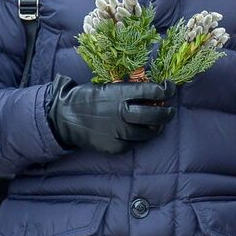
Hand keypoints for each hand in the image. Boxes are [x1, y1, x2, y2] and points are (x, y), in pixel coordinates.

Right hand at [46, 74, 174, 153]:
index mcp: (120, 94)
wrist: (65, 118)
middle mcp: (122, 114)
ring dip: (156, 128)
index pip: (152, 91)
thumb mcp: (107, 87)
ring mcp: (119, 133)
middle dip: (167, 113)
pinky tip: (135, 133)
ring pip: (148, 133)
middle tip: (170, 111)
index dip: (166, 89)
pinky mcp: (116, 148)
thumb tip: (153, 92)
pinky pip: (134, 144)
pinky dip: (137, 139)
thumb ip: (128, 91)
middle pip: (155, 115)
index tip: (170, 88)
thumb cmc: (87, 98)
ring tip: (157, 125)